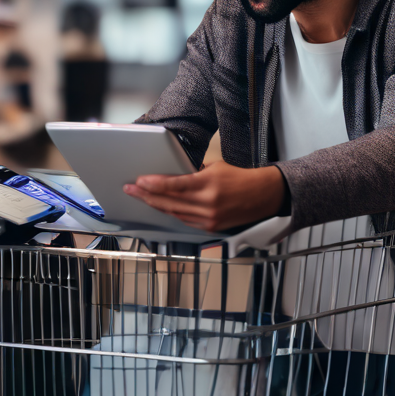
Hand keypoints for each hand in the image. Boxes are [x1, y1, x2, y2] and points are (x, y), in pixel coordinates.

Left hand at [124, 161, 286, 231]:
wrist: (263, 196)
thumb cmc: (241, 178)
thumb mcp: (215, 167)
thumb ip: (193, 173)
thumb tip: (174, 177)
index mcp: (208, 185)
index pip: (174, 185)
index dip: (154, 184)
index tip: (139, 181)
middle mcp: (207, 204)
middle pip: (169, 201)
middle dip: (147, 195)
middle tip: (131, 189)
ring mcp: (209, 219)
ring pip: (174, 213)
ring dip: (156, 205)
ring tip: (142, 198)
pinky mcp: (211, 227)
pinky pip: (185, 220)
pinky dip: (172, 213)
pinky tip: (162, 207)